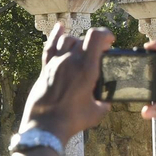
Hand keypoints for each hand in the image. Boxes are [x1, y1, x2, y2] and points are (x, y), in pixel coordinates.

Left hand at [19, 24, 113, 143]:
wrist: (45, 127)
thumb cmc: (71, 121)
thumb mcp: (97, 112)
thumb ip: (105, 102)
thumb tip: (106, 100)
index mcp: (86, 69)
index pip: (96, 36)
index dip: (106, 34)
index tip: (110, 41)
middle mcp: (70, 61)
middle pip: (83, 39)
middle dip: (94, 42)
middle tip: (99, 52)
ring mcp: (56, 64)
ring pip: (67, 40)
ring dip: (78, 41)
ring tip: (83, 49)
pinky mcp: (45, 69)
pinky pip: (49, 47)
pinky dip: (55, 35)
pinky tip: (60, 28)